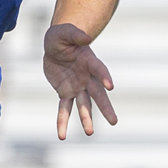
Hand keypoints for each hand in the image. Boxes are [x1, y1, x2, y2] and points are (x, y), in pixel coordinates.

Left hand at [42, 23, 117, 139]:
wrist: (54, 46)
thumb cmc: (61, 36)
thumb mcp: (64, 32)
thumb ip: (75, 35)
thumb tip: (86, 38)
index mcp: (89, 61)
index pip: (99, 69)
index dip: (105, 76)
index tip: (110, 86)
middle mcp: (86, 77)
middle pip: (98, 94)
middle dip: (105, 107)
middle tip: (113, 121)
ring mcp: (77, 86)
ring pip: (85, 105)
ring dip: (87, 118)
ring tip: (90, 133)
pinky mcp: (66, 93)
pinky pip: (64, 109)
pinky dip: (62, 122)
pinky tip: (61, 135)